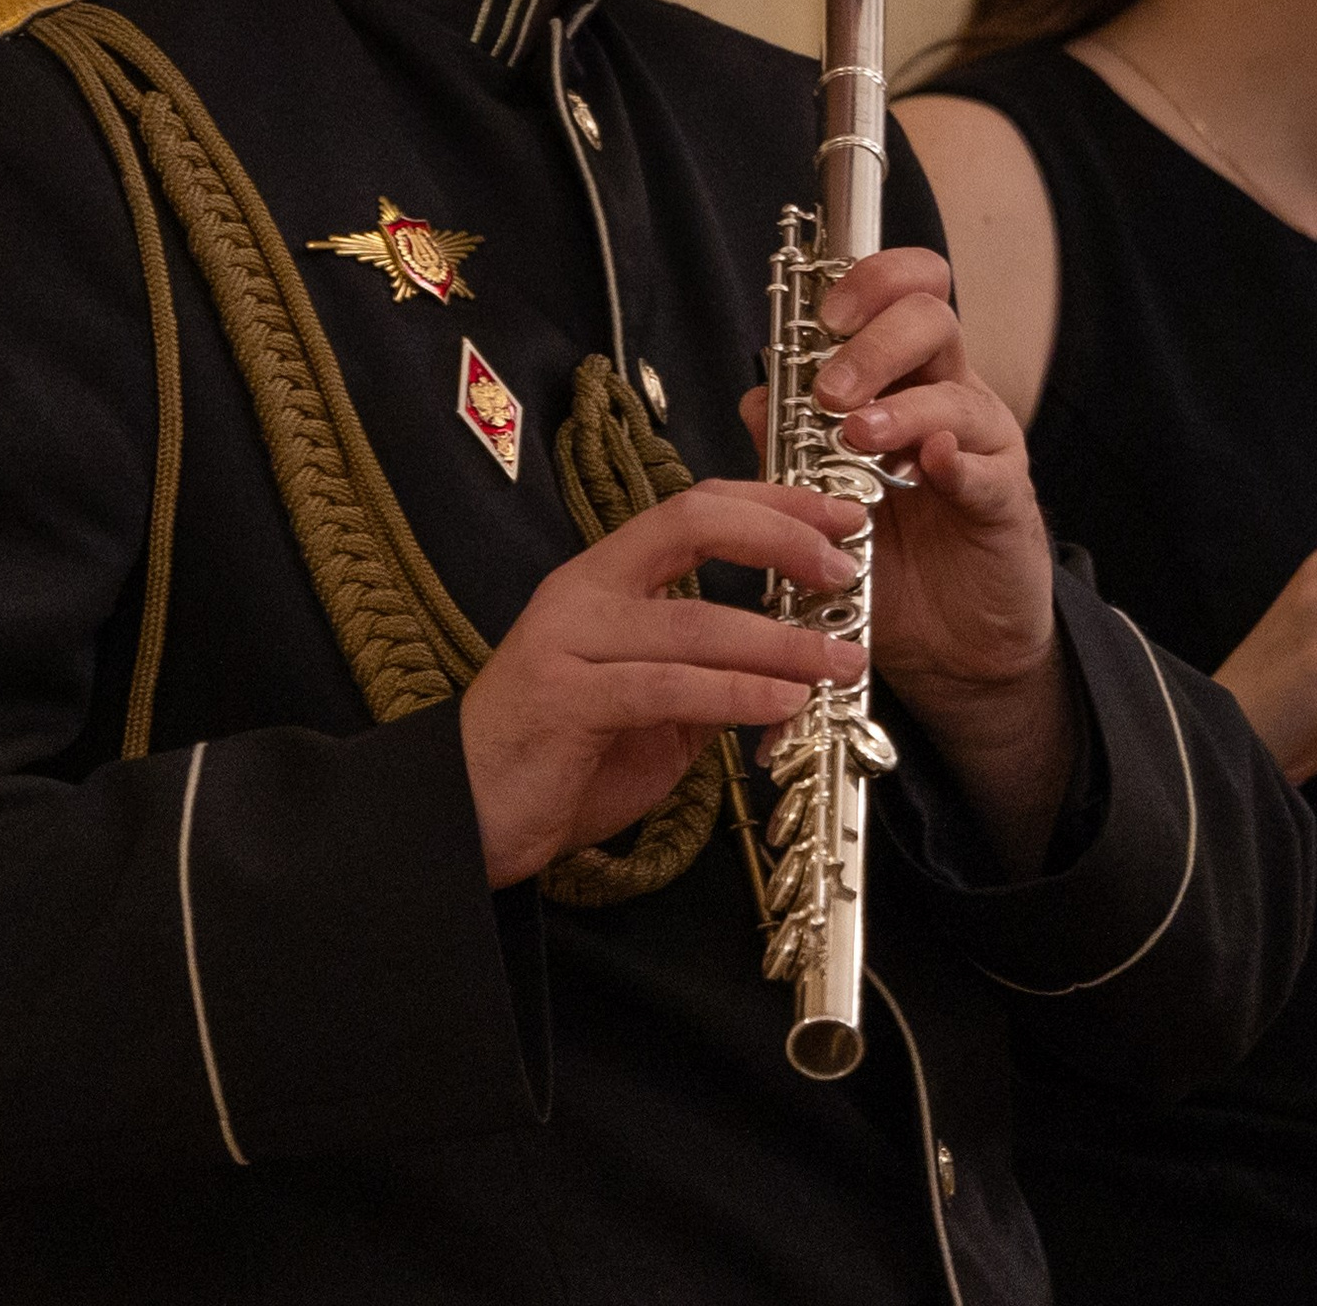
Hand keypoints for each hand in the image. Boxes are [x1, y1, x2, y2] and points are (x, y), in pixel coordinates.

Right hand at [458, 479, 865, 889]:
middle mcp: (584, 589)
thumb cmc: (565, 754)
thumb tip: (797, 666)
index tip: (837, 520)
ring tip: (841, 660)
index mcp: (605, 575)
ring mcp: (569, 638)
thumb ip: (711, 672)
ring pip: (692, 620)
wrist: (472, 813)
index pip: (692, 507)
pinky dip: (736, 693)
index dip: (769, 502)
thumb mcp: (654, 704)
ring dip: (780, 640)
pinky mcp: (565, 698)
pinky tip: (784, 703)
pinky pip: (667, 687)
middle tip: (845, 570)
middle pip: (690, 526)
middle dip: (779, 539)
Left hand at [743, 246, 1070, 872]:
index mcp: (902, 379)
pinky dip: (958, 461)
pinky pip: (989, 467)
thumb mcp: (819, 498)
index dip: (868, 280)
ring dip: (901, 405)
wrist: (945, 645)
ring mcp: (983, 446)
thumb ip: (788, 446)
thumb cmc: (884, 558)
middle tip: (831, 391)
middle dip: (873, 340)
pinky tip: (932, 469)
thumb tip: (755, 395)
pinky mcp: (1005, 502)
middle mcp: (947, 397)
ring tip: (858, 437)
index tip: (823, 313)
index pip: (901, 292)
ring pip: (957, 388)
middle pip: (930, 317)